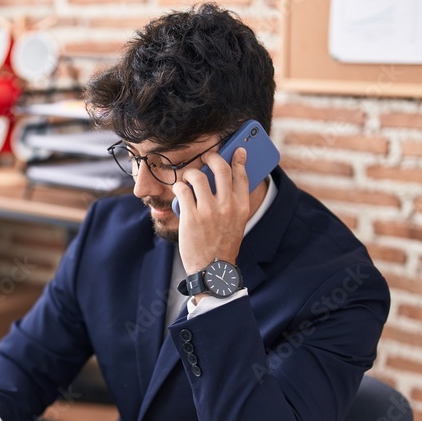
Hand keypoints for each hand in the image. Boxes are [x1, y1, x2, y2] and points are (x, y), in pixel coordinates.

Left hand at [173, 147, 250, 274]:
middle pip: (221, 168)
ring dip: (191, 173)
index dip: (239, 159)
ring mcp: (208, 211)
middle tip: (207, 157)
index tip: (237, 150)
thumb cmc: (222, 246)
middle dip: (212, 157)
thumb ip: (233, 204)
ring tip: (189, 178)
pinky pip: (183, 190)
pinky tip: (180, 190)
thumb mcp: (236, 224)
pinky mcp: (191, 216)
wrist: (212, 271)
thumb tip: (226, 182)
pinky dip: (179, 187)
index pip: (242, 175)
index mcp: (241, 207)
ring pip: (198, 176)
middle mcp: (227, 206)